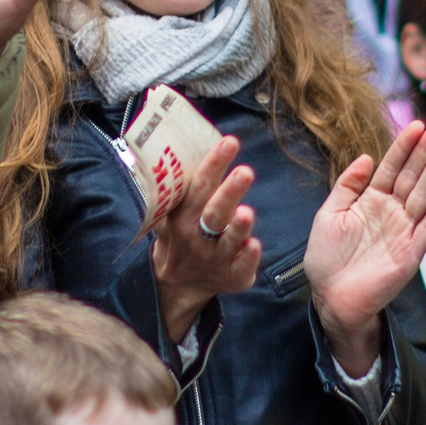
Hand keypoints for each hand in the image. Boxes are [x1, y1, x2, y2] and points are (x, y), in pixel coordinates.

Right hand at [151, 135, 259, 344]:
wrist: (178, 283)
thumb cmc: (182, 235)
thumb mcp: (172, 213)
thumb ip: (182, 187)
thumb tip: (192, 143)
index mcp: (184, 216)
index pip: (199, 186)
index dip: (214, 164)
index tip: (229, 141)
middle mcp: (198, 237)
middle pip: (214, 213)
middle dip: (229, 192)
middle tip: (245, 171)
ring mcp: (216, 258)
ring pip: (228, 241)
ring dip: (238, 226)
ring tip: (247, 211)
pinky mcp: (232, 276)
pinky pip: (241, 267)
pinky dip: (247, 257)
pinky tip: (254, 245)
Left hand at [306, 120, 425, 374]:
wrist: (331, 299)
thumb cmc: (326, 259)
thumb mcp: (328, 215)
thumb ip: (347, 186)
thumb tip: (365, 157)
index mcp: (370, 201)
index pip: (392, 167)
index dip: (404, 146)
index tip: (416, 123)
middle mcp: (391, 212)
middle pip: (412, 175)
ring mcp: (403, 231)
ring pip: (423, 194)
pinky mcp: (411, 253)